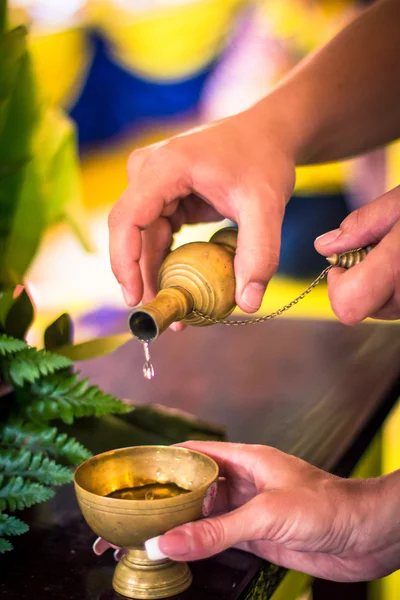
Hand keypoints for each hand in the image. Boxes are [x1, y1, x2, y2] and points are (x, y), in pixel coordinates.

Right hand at [108, 103, 295, 318]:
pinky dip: (166, 261)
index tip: (134, 299)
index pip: (126, 219)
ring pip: (143, 238)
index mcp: (163, 167)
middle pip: (130, 234)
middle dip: (140, 276)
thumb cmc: (264, 160)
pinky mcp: (165, 196)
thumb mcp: (266, 206)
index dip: (124, 262)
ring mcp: (154, 183)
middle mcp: (149, 172)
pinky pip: (157, 234)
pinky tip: (177, 286)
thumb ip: (259, 253)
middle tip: (159, 314)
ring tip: (173, 307)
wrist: (270, 135)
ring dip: (153, 273)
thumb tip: (249, 304)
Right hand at [144, 441, 398, 582]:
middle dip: (163, 499)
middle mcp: (243, 483)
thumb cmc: (328, 505)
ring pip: (203, 516)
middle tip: (130, 514)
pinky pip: (218, 540)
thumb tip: (168, 541)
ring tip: (143, 536)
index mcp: (245, 461)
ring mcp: (249, 511)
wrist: (366, 535)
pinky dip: (196, 546)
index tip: (135, 473)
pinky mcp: (257, 537)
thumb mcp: (266, 514)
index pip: (194, 453)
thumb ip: (216, 531)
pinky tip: (176, 553)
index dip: (164, 460)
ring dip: (176, 525)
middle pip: (194, 487)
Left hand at [315, 186, 399, 323]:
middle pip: (361, 310)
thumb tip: (324, 247)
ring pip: (380, 310)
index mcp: (397, 267)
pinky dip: (393, 286)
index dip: (338, 286)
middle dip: (359, 282)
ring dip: (377, 286)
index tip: (343, 263)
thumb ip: (362, 225)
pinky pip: (395, 305)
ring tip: (395, 253)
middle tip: (377, 251)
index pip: (346, 306)